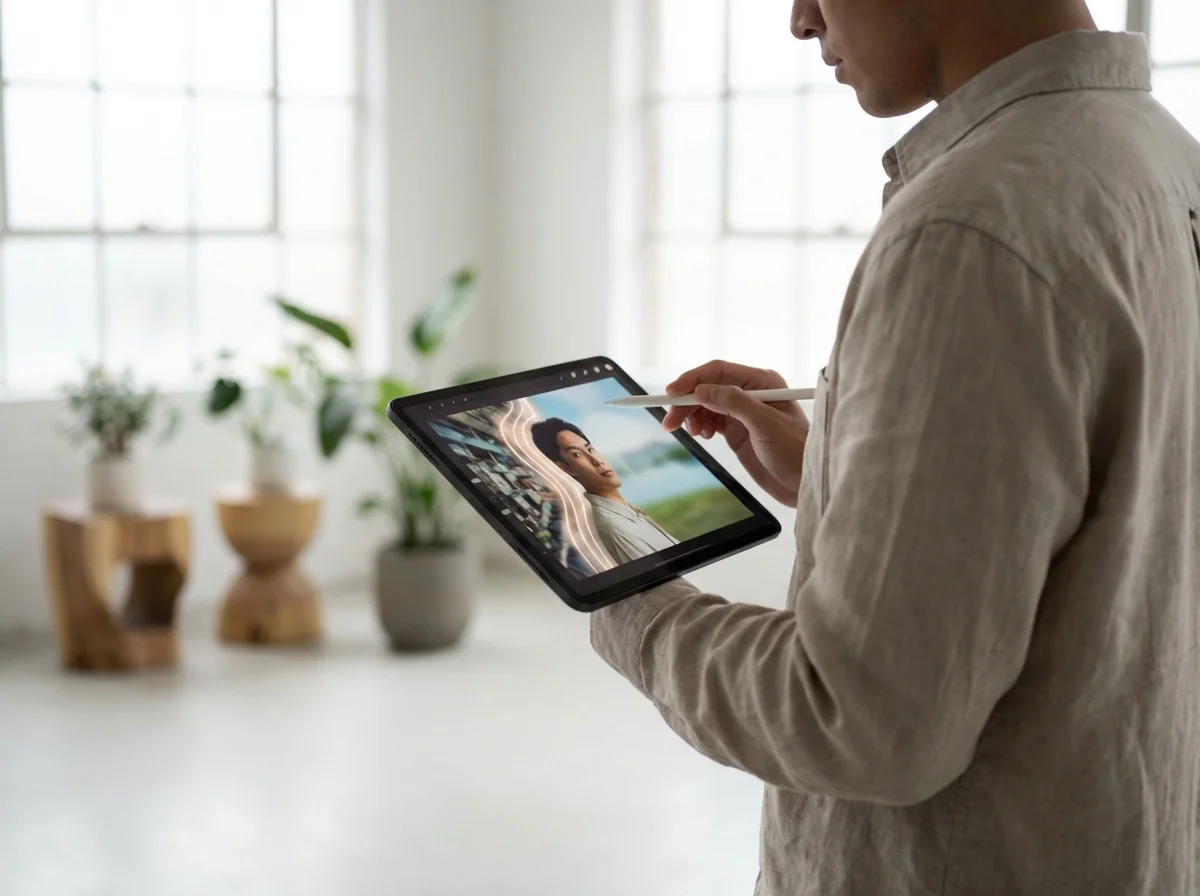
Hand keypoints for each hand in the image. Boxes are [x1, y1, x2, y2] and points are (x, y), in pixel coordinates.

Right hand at [662, 360, 809, 507]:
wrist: (804, 484)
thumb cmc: (794, 451)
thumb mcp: (765, 424)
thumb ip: (734, 403)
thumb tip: (701, 390)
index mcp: (762, 382)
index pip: (719, 371)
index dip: (692, 380)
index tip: (671, 394)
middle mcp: (751, 392)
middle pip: (707, 388)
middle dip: (686, 403)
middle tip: (670, 423)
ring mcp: (742, 412)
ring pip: (705, 405)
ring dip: (692, 416)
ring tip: (693, 432)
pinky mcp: (737, 431)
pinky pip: (710, 420)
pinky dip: (700, 426)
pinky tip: (702, 435)